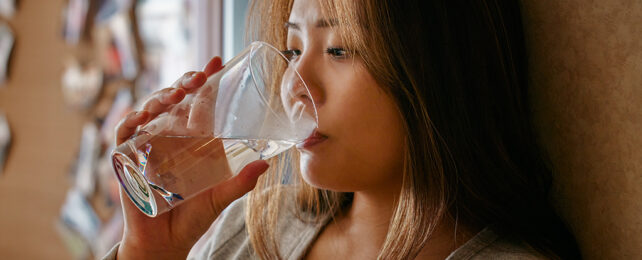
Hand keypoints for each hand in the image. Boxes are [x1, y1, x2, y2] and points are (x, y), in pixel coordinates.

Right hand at [114, 57, 269, 258]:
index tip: (216, 61)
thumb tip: (266, 164)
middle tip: (196, 78)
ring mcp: (147, 147)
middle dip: (182, 83)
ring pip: (149, 111)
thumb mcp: (220, 198)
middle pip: (172, 101)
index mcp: (190, 141)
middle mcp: (168, 138)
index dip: (203, 81)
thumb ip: (240, 183)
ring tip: (174, 96)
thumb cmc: (192, 219)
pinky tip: (142, 117)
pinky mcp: (127, 161)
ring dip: (159, 98)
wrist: (165, 245)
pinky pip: (124, 135)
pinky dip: (130, 122)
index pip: (195, 103)